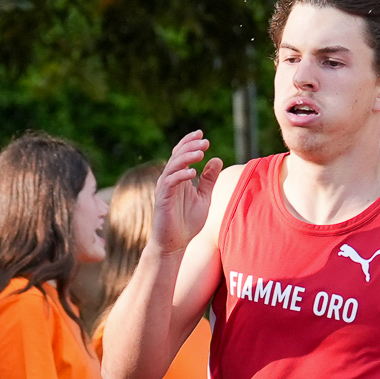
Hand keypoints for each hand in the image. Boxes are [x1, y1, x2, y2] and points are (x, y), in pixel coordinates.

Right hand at [152, 130, 223, 252]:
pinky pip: (170, 182)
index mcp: (179, 178)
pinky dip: (181, 175)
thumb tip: (217, 159)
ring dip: (187, 157)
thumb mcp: (204, 198)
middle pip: (177, 155)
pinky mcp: (162, 199)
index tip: (202, 134)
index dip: (190, 142)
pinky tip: (193, 173)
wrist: (174, 244)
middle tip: (205, 141)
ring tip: (201, 153)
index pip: (182, 154)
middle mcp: (170, 180)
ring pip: (173, 165)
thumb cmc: (187, 222)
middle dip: (191, 146)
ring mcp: (164, 188)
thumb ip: (209, 180)